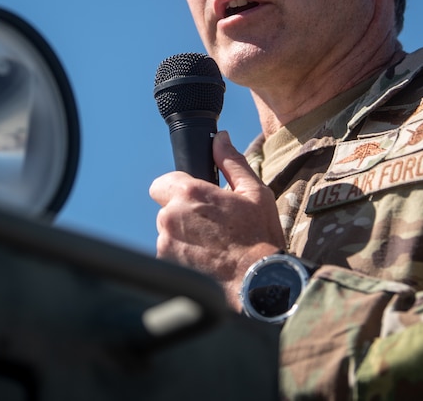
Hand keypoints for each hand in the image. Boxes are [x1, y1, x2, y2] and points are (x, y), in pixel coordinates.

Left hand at [149, 130, 284, 308]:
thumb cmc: (259, 236)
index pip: (163, 183)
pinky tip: (207, 260)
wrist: (258, 283)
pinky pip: (169, 254)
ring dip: (183, 236)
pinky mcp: (166, 265)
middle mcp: (170, 217)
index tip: (196, 199)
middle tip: (212, 225)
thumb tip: (221, 139)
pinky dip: (183, 256)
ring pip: (167, 233)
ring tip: (212, 245)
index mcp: (189, 194)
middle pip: (166, 209)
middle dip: (183, 214)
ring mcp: (165, 244)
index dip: (179, 189)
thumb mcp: (253, 192)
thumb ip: (231, 162)